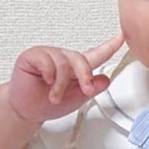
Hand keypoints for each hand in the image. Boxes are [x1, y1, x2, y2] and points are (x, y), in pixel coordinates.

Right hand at [6, 33, 124, 122]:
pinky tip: (45, 81)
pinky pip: (46, 59)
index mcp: (75, 68)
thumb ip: (92, 89)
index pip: (97, 54)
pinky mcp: (33, 56)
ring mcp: (48, 55)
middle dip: (85, 76)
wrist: (26, 111)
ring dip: (61, 84)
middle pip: (81, 58)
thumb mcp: (76, 100)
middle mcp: (63, 59)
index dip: (110, 45)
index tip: (122, 37)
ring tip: (54, 96)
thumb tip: (105, 79)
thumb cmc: (46, 104)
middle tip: (84, 90)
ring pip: (64, 62)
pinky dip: (49, 73)